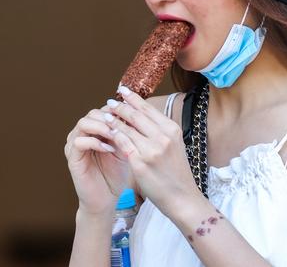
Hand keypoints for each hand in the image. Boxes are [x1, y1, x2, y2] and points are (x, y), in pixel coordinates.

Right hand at [64, 104, 129, 215]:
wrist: (110, 200)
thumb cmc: (121, 175)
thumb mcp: (128, 150)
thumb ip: (130, 133)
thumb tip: (142, 113)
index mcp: (97, 130)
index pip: (105, 110)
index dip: (119, 110)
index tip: (134, 115)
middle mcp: (84, 134)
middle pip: (93, 113)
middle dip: (109, 116)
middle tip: (124, 123)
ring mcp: (75, 145)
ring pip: (83, 123)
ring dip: (102, 126)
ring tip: (117, 135)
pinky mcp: (72, 158)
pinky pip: (79, 142)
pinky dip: (95, 142)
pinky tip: (109, 149)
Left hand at [104, 85, 202, 216]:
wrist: (181, 197)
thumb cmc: (177, 172)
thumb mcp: (175, 146)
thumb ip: (161, 131)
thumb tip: (144, 116)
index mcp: (172, 130)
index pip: (149, 109)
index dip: (134, 99)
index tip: (123, 91)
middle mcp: (163, 137)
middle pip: (136, 115)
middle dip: (121, 106)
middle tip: (110, 101)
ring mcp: (151, 150)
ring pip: (127, 128)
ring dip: (114, 120)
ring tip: (105, 115)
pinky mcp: (140, 163)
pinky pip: (122, 144)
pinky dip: (114, 136)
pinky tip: (107, 132)